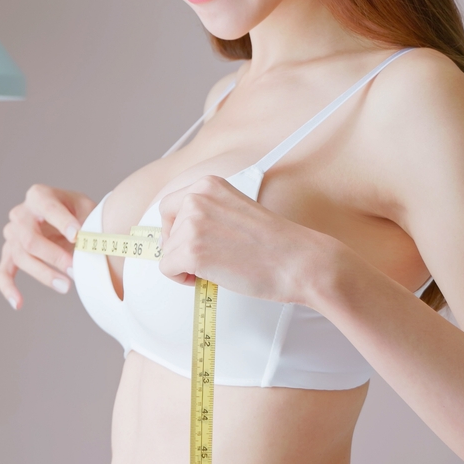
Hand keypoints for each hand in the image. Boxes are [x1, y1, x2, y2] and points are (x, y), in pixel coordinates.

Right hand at [0, 184, 95, 309]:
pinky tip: (18, 303)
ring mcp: (12, 235)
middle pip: (29, 238)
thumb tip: (91, 243)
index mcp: (39, 196)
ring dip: (43, 274)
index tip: (77, 235)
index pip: (48, 208)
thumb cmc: (79, 213)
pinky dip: (8, 288)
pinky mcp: (10, 254)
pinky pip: (3, 272)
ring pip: (20, 257)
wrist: (69, 221)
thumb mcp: (87, 209)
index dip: (62, 222)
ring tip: (66, 286)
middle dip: (53, 255)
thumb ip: (87, 222)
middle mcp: (20, 214)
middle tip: (75, 269)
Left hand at [157, 175, 337, 305]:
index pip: (170, 204)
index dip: (175, 228)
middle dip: (177, 245)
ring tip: (217, 266)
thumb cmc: (275, 243)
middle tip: (203, 258)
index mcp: (209, 184)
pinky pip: (167, 269)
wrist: (298, 262)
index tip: (187, 240)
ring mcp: (192, 224)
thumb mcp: (235, 209)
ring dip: (185, 264)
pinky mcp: (191, 251)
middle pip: (165, 227)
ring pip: (167, 251)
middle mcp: (197, 198)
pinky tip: (207, 277)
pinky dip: (181, 279)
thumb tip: (178, 229)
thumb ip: (208, 211)